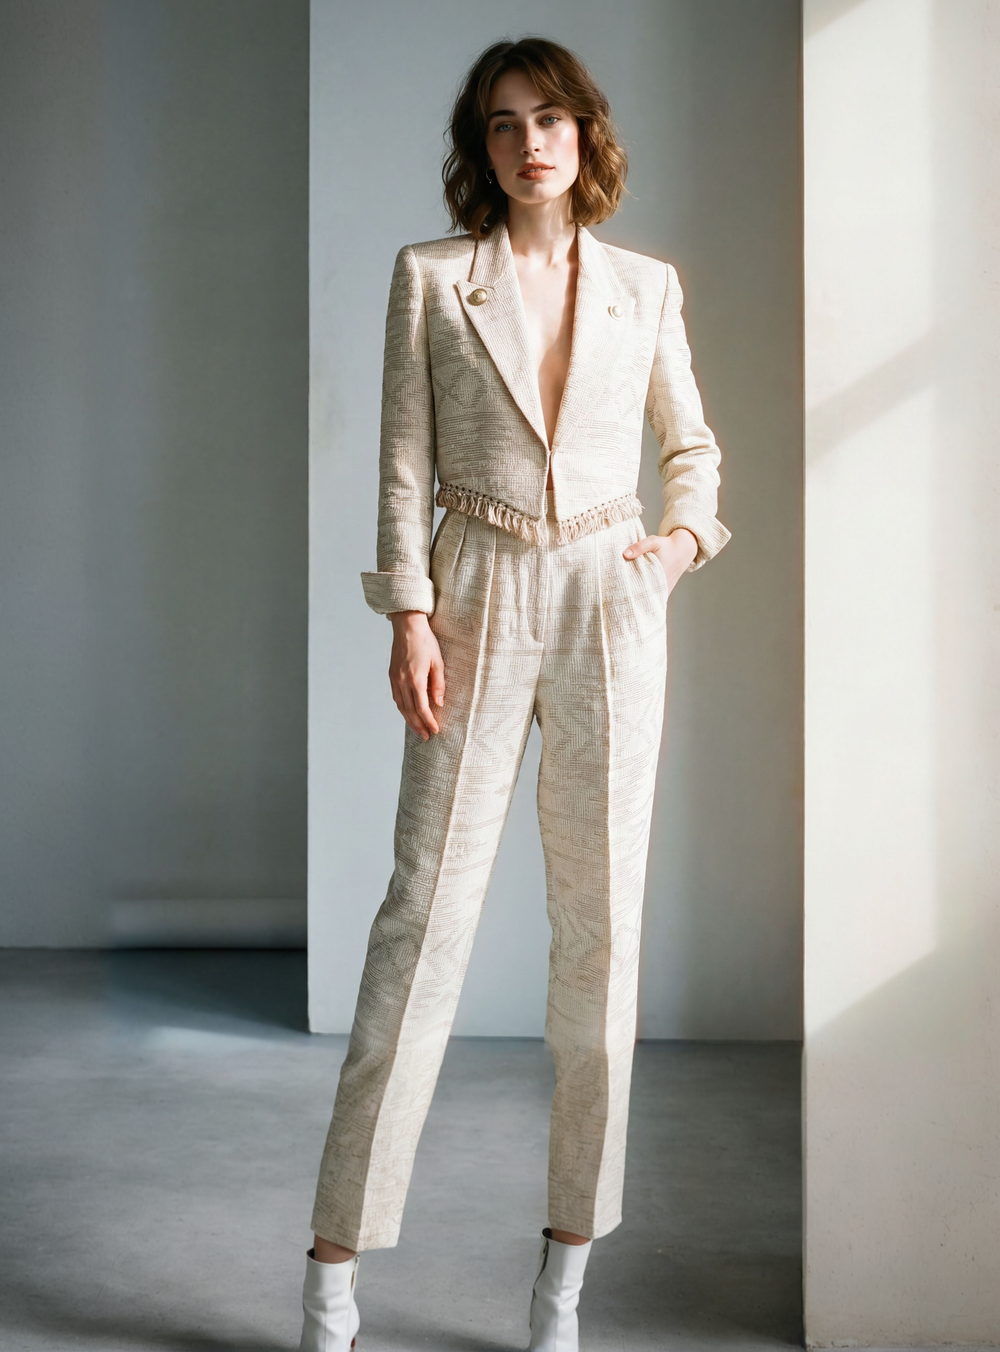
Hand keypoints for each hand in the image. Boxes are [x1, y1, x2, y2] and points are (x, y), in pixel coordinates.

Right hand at [386, 611, 444, 738]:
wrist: (407, 626)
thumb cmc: (426, 642)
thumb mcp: (438, 662)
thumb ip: (439, 684)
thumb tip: (438, 703)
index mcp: (415, 679)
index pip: (422, 708)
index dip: (428, 721)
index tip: (435, 730)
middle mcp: (402, 682)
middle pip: (410, 711)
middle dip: (418, 726)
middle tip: (426, 737)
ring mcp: (395, 679)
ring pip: (401, 706)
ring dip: (409, 720)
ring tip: (418, 729)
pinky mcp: (392, 675)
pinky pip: (396, 697)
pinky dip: (402, 709)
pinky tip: (408, 713)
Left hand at [622, 527, 697, 592]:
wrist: (682, 550)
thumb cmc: (665, 545)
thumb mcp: (653, 541)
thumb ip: (639, 547)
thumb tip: (625, 554)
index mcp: (658, 573)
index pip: (640, 587)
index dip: (629, 592)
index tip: (619, 592)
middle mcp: (662, 584)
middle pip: (643, 595)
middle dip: (632, 597)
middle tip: (619, 597)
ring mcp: (665, 589)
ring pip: (650, 599)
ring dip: (639, 599)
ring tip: (625, 599)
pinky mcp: (666, 590)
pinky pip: (655, 598)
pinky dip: (647, 598)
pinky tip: (636, 599)